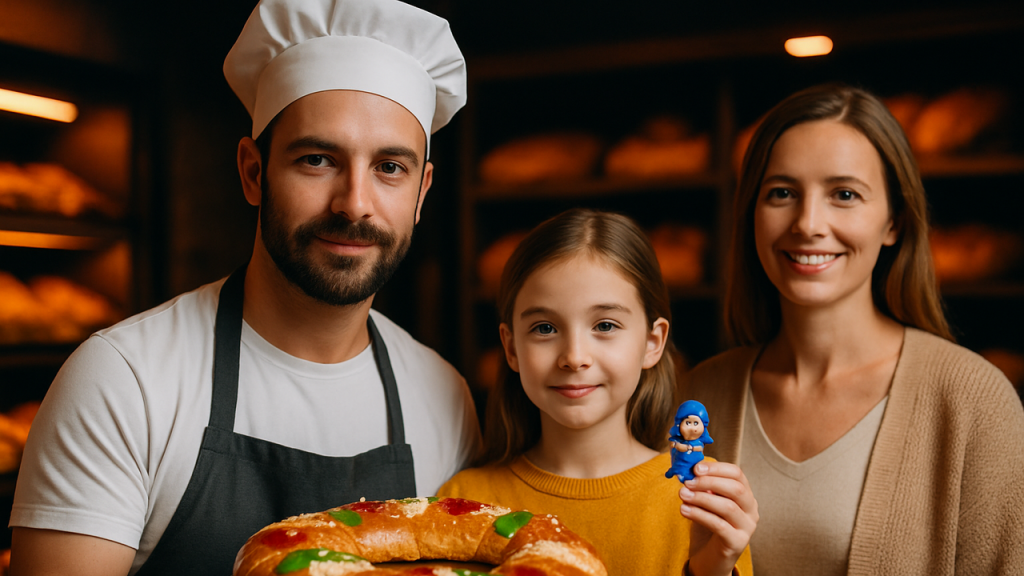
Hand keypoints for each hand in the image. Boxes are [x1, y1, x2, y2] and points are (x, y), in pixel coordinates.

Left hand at [679, 461, 757, 575]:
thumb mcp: (707, 501)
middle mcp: (751, 510)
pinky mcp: (737, 543)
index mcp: (745, 495)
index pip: (737, 474)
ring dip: (702, 498)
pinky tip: (684, 510)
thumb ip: (702, 486)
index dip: (716, 468)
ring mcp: (747, 527)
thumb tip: (689, 469)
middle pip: (736, 489)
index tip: (696, 468)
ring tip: (682, 495)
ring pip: (727, 507)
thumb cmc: (709, 525)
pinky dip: (700, 515)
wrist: (712, 557)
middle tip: (688, 482)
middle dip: (709, 482)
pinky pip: (719, 525)